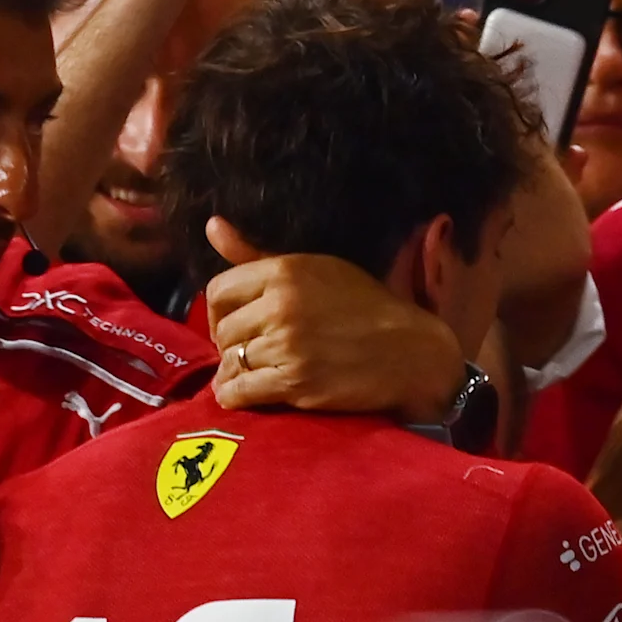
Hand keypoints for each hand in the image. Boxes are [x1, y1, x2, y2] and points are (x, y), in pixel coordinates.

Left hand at [202, 218, 465, 419]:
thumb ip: (256, 254)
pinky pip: (239, 391)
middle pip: (222, 330)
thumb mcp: (316, 269)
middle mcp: (281, 305)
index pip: (218, 291)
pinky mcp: (295, 381)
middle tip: (250, 353)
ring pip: (230, 362)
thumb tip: (211, 225)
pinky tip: (247, 394)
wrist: (410, 351)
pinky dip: (236, 396)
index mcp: (284, 271)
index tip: (236, 325)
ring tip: (252, 374)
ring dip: (236, 372)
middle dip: (231, 345)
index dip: (220, 312)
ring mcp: (287, 344)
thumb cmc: (364, 307)